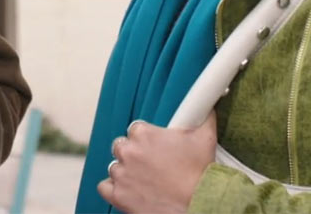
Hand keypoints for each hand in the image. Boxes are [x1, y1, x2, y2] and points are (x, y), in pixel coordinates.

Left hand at [97, 111, 216, 213]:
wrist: (199, 203)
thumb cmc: (200, 172)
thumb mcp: (205, 137)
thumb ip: (203, 116)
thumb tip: (206, 106)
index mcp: (143, 133)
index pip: (135, 129)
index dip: (146, 139)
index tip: (155, 147)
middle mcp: (127, 151)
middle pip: (122, 146)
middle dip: (133, 153)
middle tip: (151, 163)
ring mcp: (121, 173)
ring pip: (114, 166)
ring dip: (125, 171)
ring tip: (143, 178)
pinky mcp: (118, 195)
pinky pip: (104, 187)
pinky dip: (113, 188)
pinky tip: (128, 189)